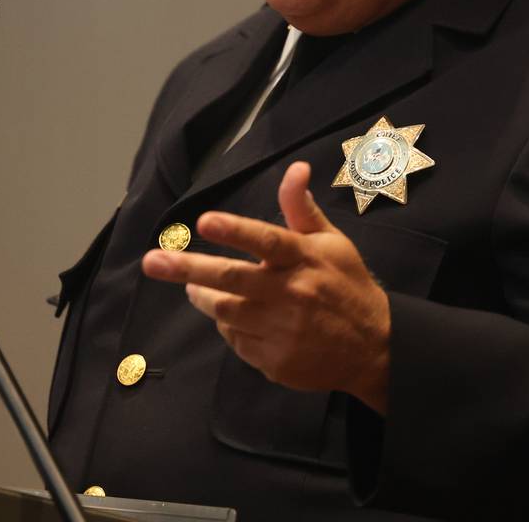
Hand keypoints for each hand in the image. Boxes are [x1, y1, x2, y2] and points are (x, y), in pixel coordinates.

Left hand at [141, 161, 390, 413]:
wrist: (375, 347)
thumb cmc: (347, 286)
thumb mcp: (333, 243)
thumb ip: (302, 209)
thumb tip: (296, 168)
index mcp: (305, 259)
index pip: (267, 240)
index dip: (235, 230)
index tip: (204, 221)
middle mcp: (291, 294)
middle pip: (232, 279)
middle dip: (188, 269)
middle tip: (152, 261)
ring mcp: (282, 331)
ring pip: (225, 312)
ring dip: (202, 296)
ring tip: (191, 287)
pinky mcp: (276, 361)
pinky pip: (237, 340)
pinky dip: (229, 326)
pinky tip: (233, 316)